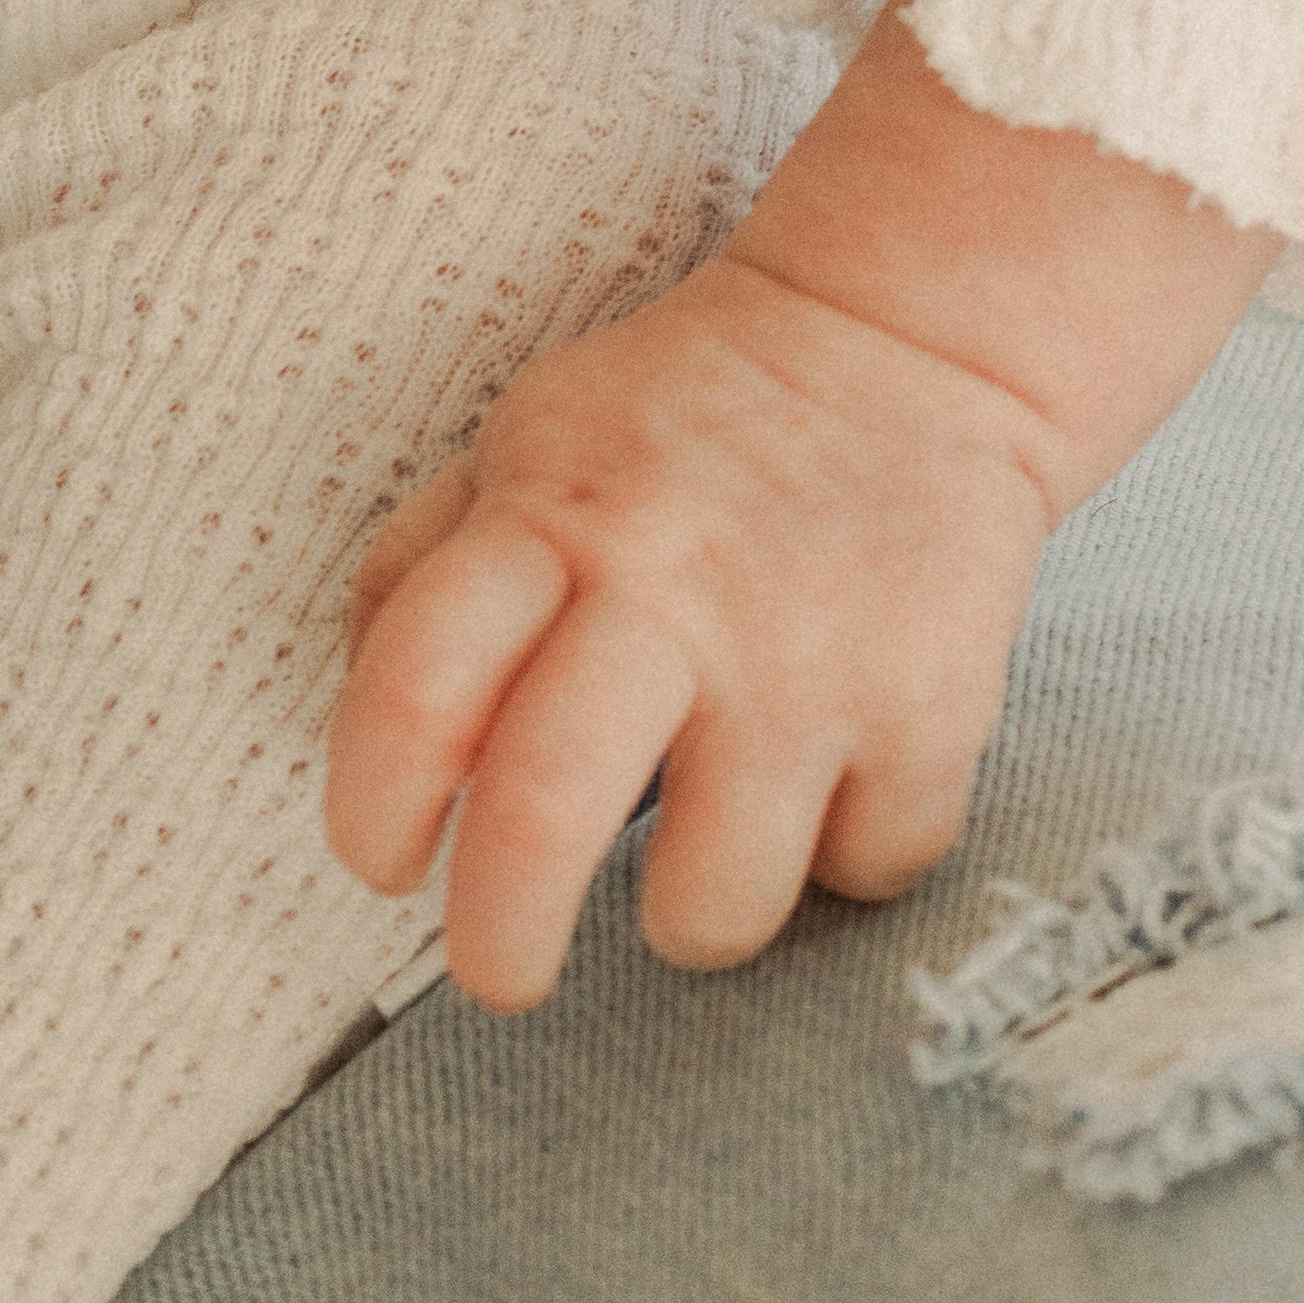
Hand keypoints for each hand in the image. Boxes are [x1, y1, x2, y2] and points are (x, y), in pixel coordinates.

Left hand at [328, 21, 1277, 1009]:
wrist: (914, 331)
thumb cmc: (689, 417)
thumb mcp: (528, 441)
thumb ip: (423, 571)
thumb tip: (379, 749)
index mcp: (552, 522)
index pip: (412, 692)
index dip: (371, 812)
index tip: (390, 859)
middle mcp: (672, 594)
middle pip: (542, 819)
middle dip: (499, 944)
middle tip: (505, 971)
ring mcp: (808, 662)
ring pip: (712, 902)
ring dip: (690, 913)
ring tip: (706, 846)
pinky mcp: (933, 707)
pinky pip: (865, 873)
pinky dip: (845, 854)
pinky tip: (834, 776)